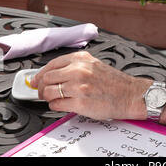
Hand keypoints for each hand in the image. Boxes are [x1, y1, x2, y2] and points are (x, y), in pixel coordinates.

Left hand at [31, 51, 150, 119]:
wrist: (129, 94)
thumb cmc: (113, 82)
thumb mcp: (93, 65)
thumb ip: (74, 66)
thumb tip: (52, 73)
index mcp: (81, 59)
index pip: (52, 64)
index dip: (40, 73)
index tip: (36, 79)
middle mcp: (79, 70)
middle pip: (47, 78)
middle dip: (41, 87)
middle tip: (42, 92)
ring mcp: (79, 86)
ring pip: (49, 92)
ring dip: (47, 97)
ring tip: (52, 99)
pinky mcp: (80, 103)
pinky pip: (57, 105)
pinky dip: (55, 106)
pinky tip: (61, 105)